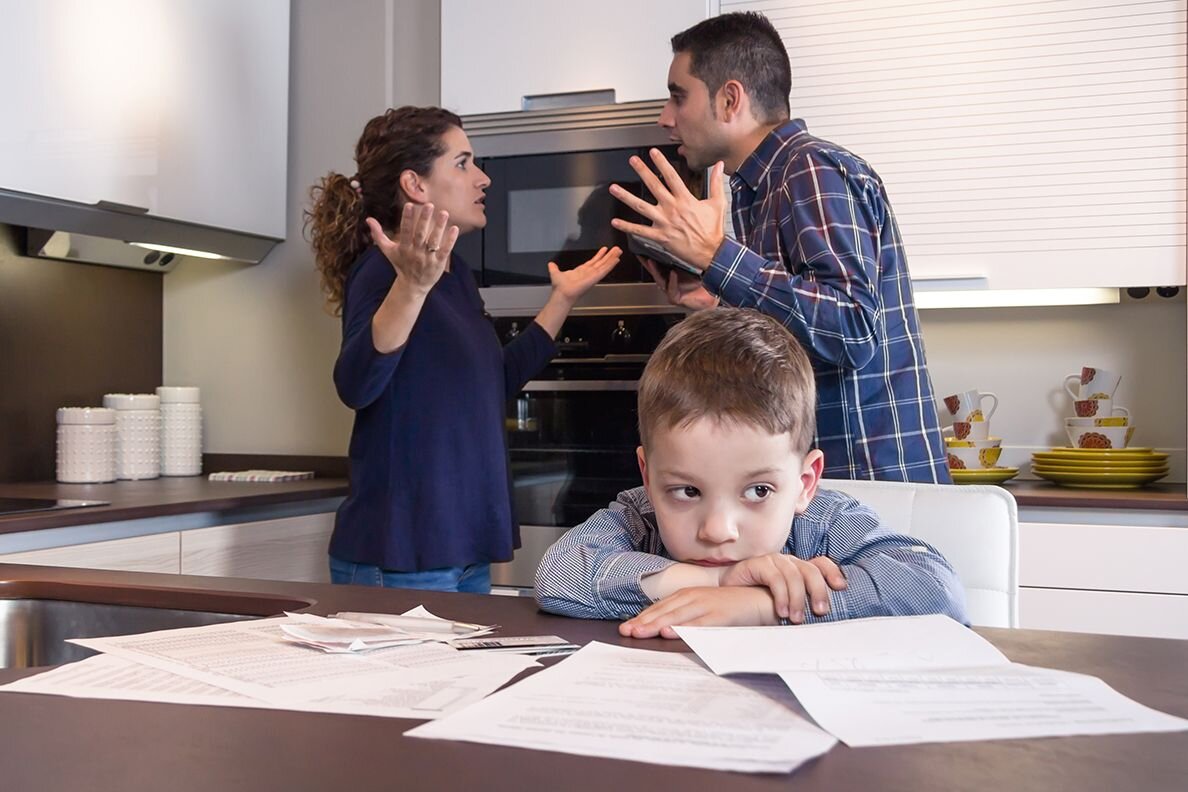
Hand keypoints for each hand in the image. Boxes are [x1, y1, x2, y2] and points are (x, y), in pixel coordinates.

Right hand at [366, 202, 459, 297]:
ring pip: (434, 241)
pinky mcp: (439, 263)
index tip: (410, 205)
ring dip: (439, 227)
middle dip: (424, 220)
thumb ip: (379, 235)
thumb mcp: (388, 251)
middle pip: (420, 234)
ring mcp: (428, 258)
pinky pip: (445, 250)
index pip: (405, 231)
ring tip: (444, 213)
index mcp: (403, 248)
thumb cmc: (401, 264)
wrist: (413, 286)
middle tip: (430, 205)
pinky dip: (450, 240)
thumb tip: (368, 219)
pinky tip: (454, 229)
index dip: (407, 219)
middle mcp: (416, 253)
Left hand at [547, 245, 621, 304]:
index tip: (605, 250)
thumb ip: (554, 268)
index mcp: (581, 271)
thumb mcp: (556, 273)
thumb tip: (551, 264)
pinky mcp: (595, 277)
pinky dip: (611, 264)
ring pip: (605, 265)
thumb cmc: (560, 287)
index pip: (593, 262)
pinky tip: (616, 259)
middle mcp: (589, 273)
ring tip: (618, 251)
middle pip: (601, 262)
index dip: (599, 255)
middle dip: (609, 256)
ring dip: (612, 258)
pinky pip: (605, 270)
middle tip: (616, 249)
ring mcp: (593, 275)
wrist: (562, 294)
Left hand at [609, 151, 726, 270]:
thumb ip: (716, 182)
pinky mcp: (660, 237)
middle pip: (653, 186)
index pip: (671, 176)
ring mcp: (664, 223)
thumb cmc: (714, 229)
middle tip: (632, 161)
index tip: (653, 152)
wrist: (712, 252)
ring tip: (614, 188)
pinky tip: (615, 222)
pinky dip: (627, 227)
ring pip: (641, 207)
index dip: (661, 163)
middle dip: (642, 171)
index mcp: (686, 199)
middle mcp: (672, 208)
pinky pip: (640, 231)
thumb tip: (720, 165)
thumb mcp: (718, 203)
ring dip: (626, 197)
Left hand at [619, 587, 778, 638]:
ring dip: (656, 624)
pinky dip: (683, 628)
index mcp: (688, 596)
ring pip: (676, 616)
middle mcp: (694, 598)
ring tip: (640, 632)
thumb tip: (664, 629)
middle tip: (626, 632)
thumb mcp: (705, 608)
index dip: (643, 618)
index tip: (626, 628)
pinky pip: (698, 624)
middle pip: (664, 611)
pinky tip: (670, 632)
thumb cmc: (732, 607)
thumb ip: (687, 616)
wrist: (761, 600)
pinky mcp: (720, 616)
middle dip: (643, 622)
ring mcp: (706, 605)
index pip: (660, 608)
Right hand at [639, 256, 718, 310]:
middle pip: (656, 272)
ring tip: (653, 262)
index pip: (660, 265)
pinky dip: (673, 281)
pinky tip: (673, 274)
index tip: (646, 248)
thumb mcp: (694, 267)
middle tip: (643, 255)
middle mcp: (670, 283)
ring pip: (660, 281)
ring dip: (656, 271)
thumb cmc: (704, 283)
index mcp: (673, 274)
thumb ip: (687, 257)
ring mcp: (671, 291)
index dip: (652, 257)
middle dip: (649, 264)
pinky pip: (671, 289)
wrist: (712, 298)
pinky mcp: (675, 299)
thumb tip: (683, 243)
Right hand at [718, 554, 846, 623]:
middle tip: (819, 611)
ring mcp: (773, 561)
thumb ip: (800, 603)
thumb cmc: (756, 599)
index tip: (841, 588)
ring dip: (798, 599)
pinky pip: (776, 578)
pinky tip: (781, 611)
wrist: (726, 593)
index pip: (820, 564)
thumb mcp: (784, 601)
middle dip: (818, 591)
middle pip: (811, 570)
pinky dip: (781, 596)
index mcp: (797, 568)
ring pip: (794, 576)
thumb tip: (823, 618)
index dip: (832, 573)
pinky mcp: (758, 564)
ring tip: (796, 618)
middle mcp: (787, 561)